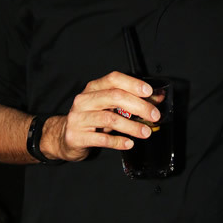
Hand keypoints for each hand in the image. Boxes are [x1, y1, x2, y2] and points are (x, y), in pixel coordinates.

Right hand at [40, 71, 159, 161]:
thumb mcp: (110, 107)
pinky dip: (118, 141)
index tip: (149, 93)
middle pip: (114, 97)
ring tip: (146, 132)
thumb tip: (158, 97)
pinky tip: (129, 143)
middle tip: (154, 116)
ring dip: (131, 126)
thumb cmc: (92, 118)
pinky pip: (101, 139)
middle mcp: (84, 100)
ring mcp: (79, 118)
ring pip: (109, 118)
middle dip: (139, 106)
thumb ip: (133, 101)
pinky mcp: (76, 136)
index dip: (133, 84)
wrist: (64, 136)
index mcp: (93, 88)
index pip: (114, 79)